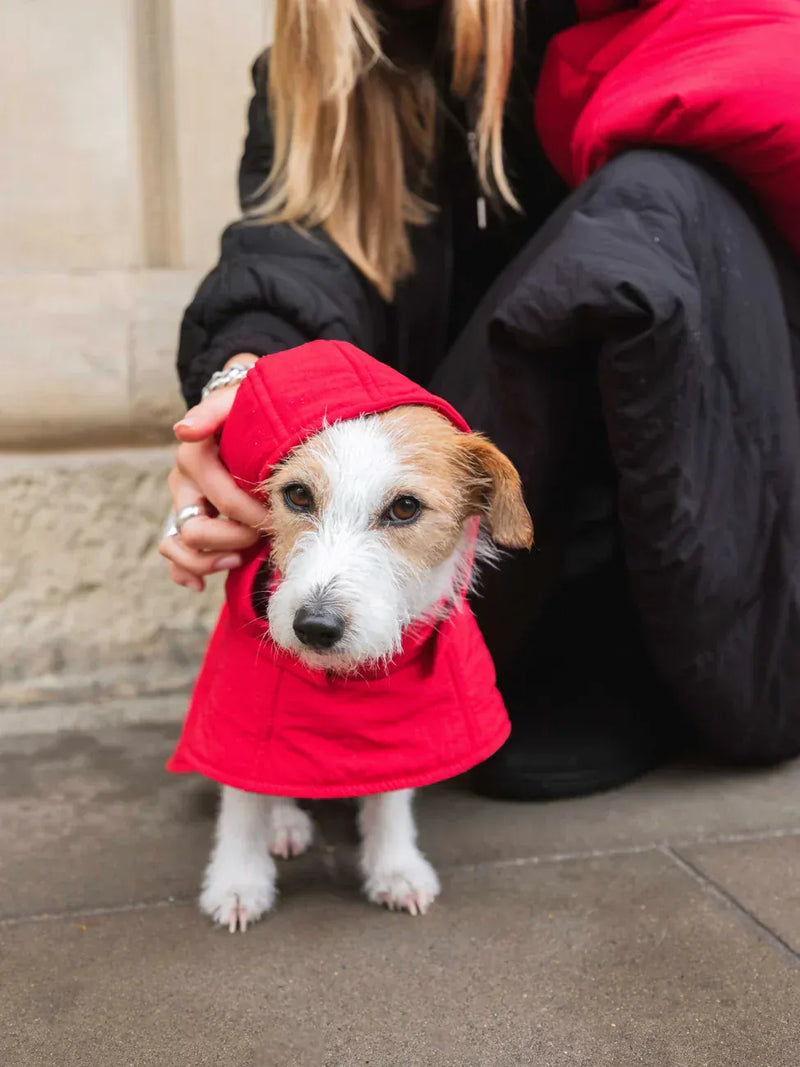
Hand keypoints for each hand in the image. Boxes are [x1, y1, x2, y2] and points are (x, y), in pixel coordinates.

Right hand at [159, 355, 267, 590]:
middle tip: (263, 533)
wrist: (245, 411)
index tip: (273, 515)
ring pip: (179, 546)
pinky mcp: (187, 519)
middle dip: (234, 537)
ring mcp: (183, 503)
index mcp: (196, 455)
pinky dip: (185, 573)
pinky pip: (173, 554)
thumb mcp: (235, 399)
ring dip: (209, 560)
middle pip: (195, 528)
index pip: (219, 495)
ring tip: (240, 557)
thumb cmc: (246, 407)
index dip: (247, 511)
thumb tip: (183, 431)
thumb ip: (212, 410)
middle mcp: (185, 481)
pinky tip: (201, 584)